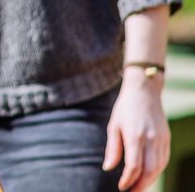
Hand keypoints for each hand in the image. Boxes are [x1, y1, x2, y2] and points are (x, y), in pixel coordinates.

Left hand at [103, 69, 169, 190]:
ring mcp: (161, 139)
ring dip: (150, 180)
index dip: (128, 180)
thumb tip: (108, 168)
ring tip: (139, 187)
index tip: (121, 187)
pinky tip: (148, 175)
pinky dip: (157, 171)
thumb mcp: (113, 126)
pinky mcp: (167, 138)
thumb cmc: (125, 108)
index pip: (134, 166)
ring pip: (159, 167)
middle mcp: (151, 139)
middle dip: (141, 185)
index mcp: (135, 136)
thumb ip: (113, 149)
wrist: (144, 91)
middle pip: (150, 170)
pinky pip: (164, 160)